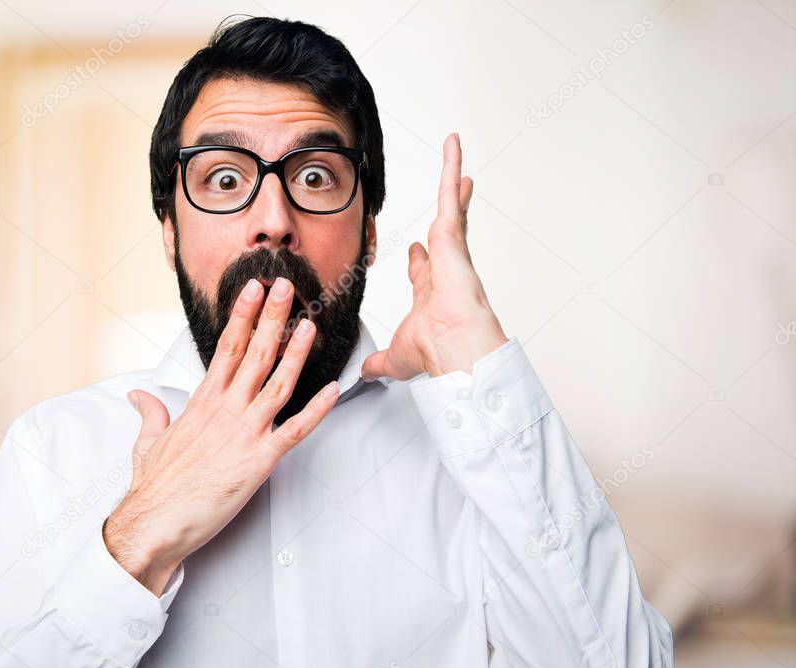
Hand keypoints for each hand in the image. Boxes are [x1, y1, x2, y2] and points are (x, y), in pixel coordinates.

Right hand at [102, 277, 339, 595]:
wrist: (155, 522)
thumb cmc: (153, 486)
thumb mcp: (147, 441)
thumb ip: (151, 413)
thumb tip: (139, 396)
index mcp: (202, 401)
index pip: (226, 347)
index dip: (243, 315)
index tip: (254, 289)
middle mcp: (225, 410)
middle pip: (254, 353)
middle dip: (273, 317)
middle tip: (287, 287)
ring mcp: (244, 433)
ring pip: (278, 383)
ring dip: (296, 353)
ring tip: (310, 325)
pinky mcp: (259, 460)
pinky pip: (295, 431)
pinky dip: (317, 411)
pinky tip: (333, 391)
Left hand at [361, 133, 507, 379]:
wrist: (454, 351)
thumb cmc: (433, 354)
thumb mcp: (396, 358)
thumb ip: (379, 362)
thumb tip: (366, 373)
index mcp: (431, 293)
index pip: (424, 270)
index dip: (420, 260)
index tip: (417, 251)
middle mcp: (444, 269)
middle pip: (446, 232)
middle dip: (450, 212)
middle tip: (454, 190)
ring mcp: (451, 250)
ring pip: (450, 205)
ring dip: (451, 178)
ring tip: (453, 150)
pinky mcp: (452, 236)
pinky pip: (449, 193)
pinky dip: (449, 166)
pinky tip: (451, 142)